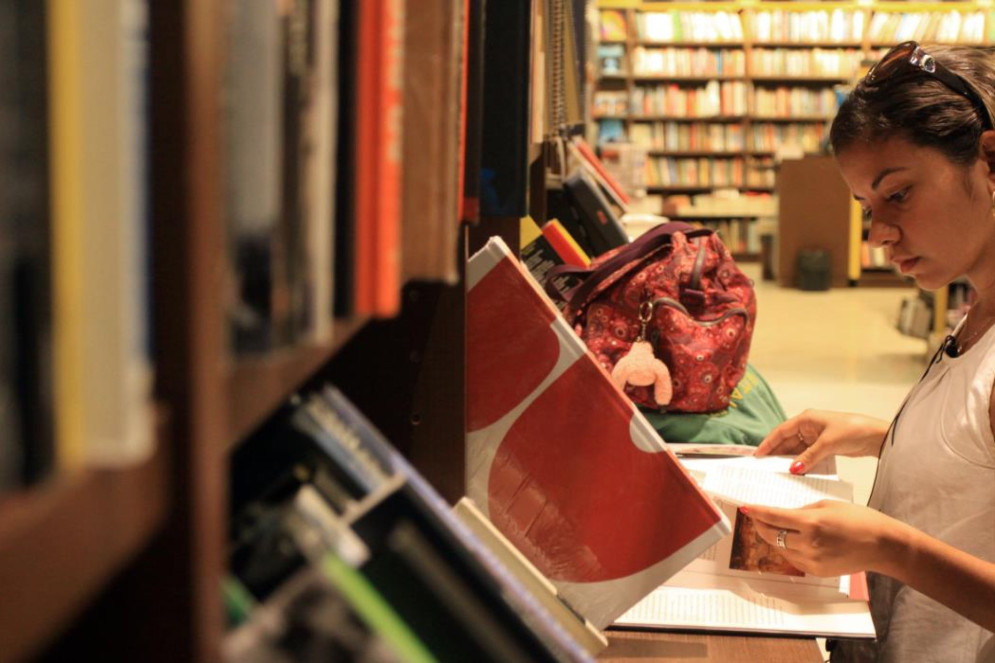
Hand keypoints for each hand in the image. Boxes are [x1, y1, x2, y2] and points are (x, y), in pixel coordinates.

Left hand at [743, 501, 903, 577]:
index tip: (746, 507)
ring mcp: (812, 560)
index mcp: (811, 523)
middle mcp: (808, 544)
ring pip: (780, 549)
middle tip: (755, 516)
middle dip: (760, 525)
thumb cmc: (859, 519)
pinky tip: (789, 540)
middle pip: (771, 535)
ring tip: (771, 527)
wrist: (881, 545)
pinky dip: (787, 548)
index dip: (756, 512)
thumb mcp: (827, 506)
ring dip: (772, 537)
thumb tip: (784, 514)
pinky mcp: (817, 571)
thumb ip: (802, 511)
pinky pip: (793, 559)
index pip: (774, 517)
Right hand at [754, 409, 888, 474]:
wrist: (876, 436)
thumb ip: (809, 457)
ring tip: (777, 473)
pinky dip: (801, 463)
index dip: (768, 443)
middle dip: (776, 454)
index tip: (757, 456)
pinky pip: (807, 455)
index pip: (780, 431)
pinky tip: (796, 473)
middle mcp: (808, 426)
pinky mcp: (823, 446)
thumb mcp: (828, 444)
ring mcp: (815, 437)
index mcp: (806, 419)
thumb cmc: (852, 431)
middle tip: (764, 468)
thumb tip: (793, 469)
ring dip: (789, 460)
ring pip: (796, 449)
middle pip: (787, 441)